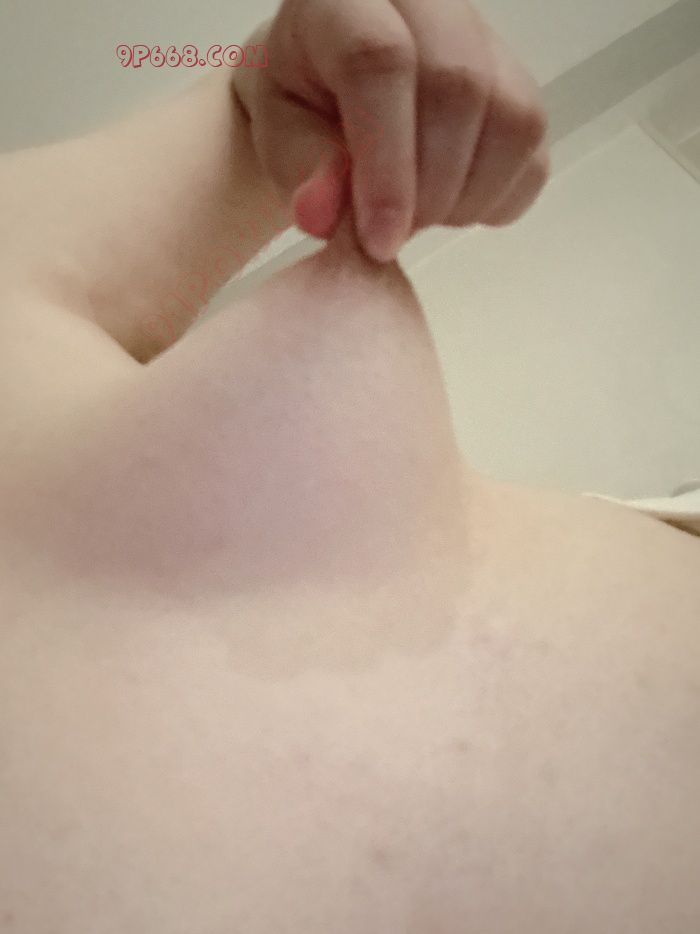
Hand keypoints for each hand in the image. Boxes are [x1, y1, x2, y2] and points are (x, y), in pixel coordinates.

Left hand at [235, 0, 549, 262]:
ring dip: (463, 199)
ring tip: (415, 215)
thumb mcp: (278, 138)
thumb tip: (326, 214)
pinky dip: (493, 202)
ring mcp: (486, 40)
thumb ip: (302, 170)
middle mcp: (430, 2)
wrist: (330, 96)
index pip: (381, 61)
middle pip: (459, 87)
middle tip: (392, 235)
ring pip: (512, 121)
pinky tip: (447, 204)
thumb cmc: (301, 110)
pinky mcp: (521, 85)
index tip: (380, 240)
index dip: (386, 163)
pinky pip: (533, 155)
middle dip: (428, 190)